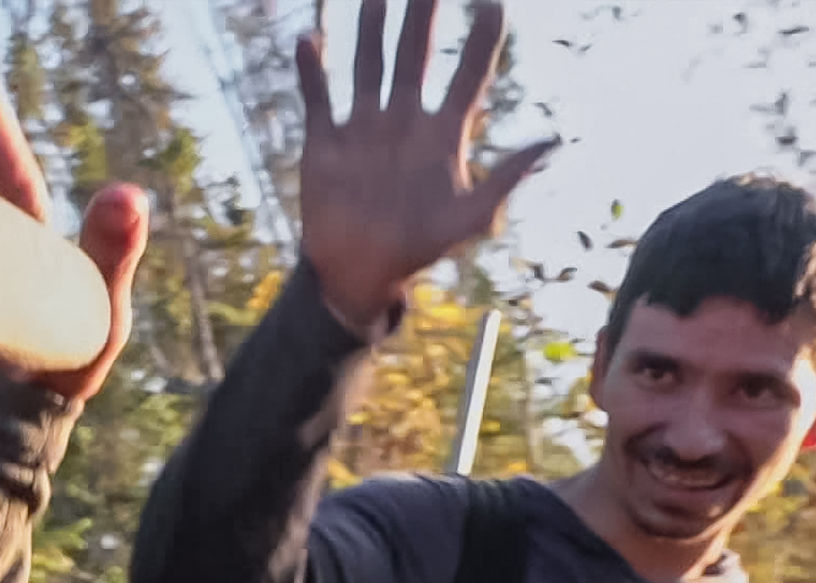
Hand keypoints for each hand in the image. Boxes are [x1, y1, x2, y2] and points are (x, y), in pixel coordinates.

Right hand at [296, 0, 557, 330]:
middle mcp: (404, 120)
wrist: (359, 273)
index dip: (482, 38)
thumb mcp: (470, 219)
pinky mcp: (325, 143)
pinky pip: (318, 98)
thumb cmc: (418, 249)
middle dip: (422, 14)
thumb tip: (553, 141)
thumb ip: (506, 179)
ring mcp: (364, 127)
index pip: (469, 73)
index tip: (491, 2)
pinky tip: (310, 39)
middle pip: (416, 54)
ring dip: (370, 29)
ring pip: (368, 65)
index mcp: (443, 134)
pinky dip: (312, 71)